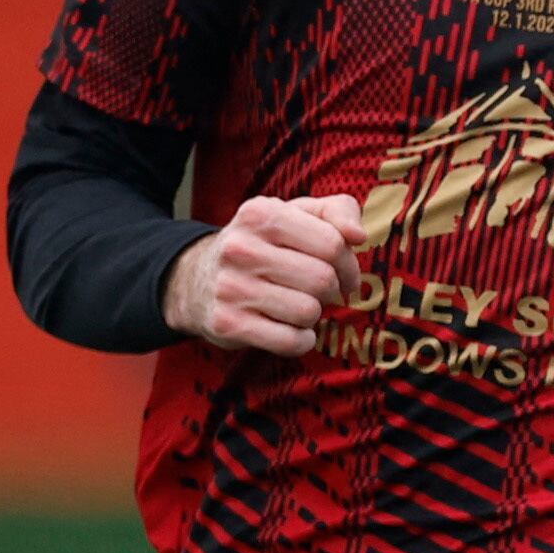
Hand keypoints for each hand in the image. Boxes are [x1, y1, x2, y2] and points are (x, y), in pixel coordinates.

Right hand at [163, 192, 359, 355]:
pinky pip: (290, 341)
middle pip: (323, 280)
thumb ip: (336, 211)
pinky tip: (288, 328)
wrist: (195, 279)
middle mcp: (240, 248)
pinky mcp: (227, 324)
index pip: (333, 243)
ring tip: (295, 305)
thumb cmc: (263, 245)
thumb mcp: (295, 214)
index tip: (343, 272)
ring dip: (313, 315)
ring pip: (308, 312)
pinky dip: (300, 340)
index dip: (348, 263)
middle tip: (317, 290)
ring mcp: (230, 287)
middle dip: (330, 290)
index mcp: (260, 214)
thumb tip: (358, 235)